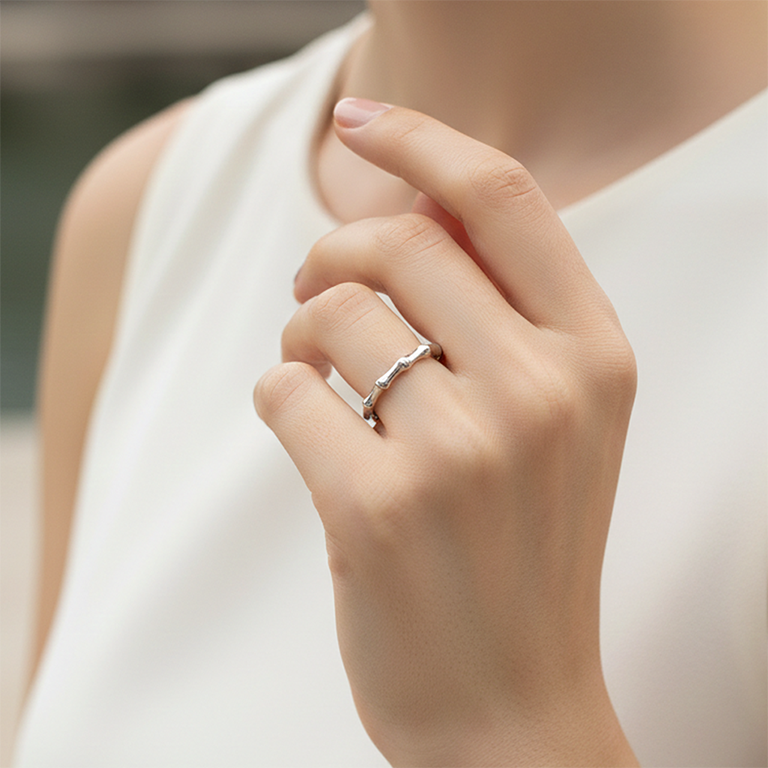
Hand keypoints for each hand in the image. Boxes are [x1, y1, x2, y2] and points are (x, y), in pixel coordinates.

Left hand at [254, 99, 638, 766]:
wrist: (512, 705)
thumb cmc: (526, 551)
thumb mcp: (559, 420)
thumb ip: (503, 311)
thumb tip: (411, 208)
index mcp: (594, 355)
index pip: (502, 197)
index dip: (423, 140)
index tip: (361, 121)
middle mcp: (539, 391)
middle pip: (396, 243)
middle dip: (333, 252)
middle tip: (316, 285)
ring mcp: (459, 450)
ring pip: (328, 314)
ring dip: (301, 330)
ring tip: (315, 369)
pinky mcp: (376, 507)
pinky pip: (284, 389)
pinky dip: (277, 394)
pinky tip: (305, 430)